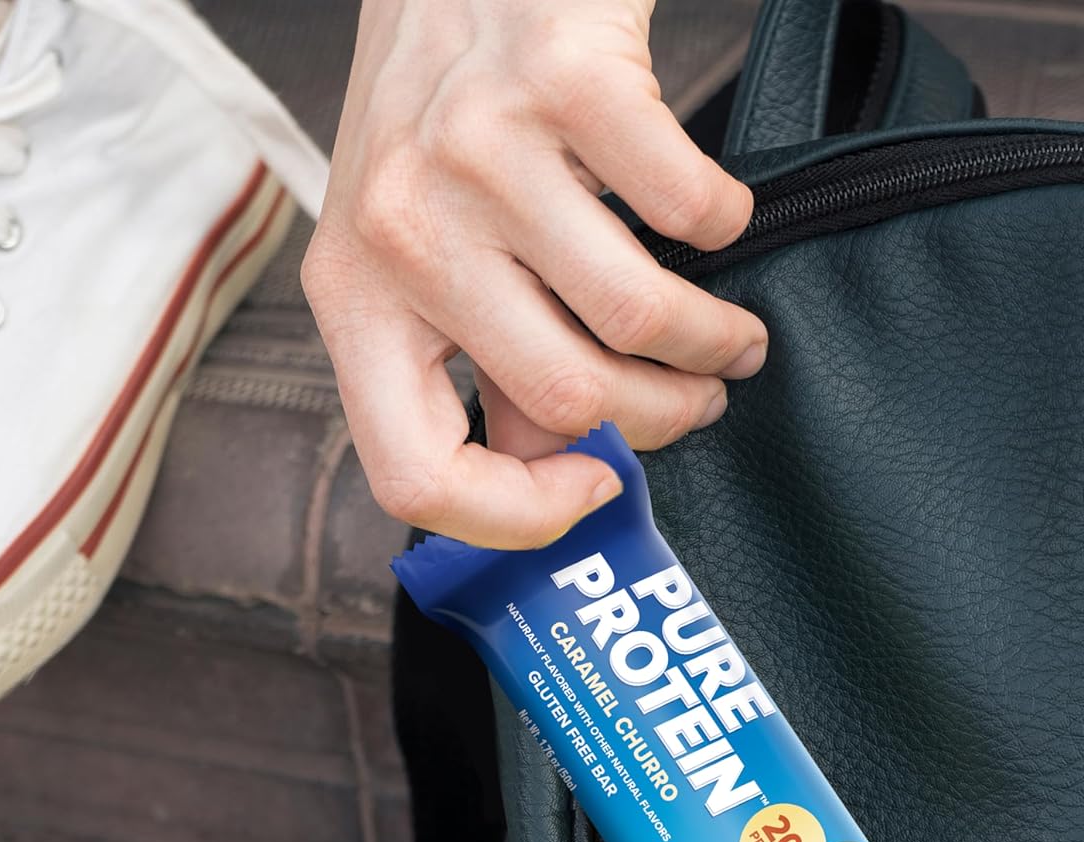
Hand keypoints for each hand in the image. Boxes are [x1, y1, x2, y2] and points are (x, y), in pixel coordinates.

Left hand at [304, 0, 766, 548]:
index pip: (413, 474)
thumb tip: (558, 466)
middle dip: (663, 416)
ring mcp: (478, 154)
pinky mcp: (563, 82)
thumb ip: (476, 367)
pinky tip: (714, 217)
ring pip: (636, 319)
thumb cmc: (446, 112)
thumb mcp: (424, 254)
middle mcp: (400, 229)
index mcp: (354, 296)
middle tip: (698, 399)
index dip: (518, 516)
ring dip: (713, 343)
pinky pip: (690, 211)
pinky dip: (726, 225)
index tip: (592, 486)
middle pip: (565, 401)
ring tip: (730, 338)